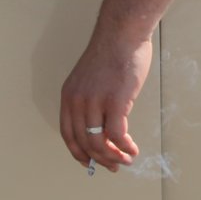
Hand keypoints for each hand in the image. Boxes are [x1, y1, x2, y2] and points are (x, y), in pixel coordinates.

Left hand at [59, 33, 149, 172]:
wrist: (122, 33)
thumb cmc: (111, 52)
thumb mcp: (89, 78)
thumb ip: (90, 99)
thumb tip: (101, 126)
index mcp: (69, 96)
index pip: (68, 134)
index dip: (78, 152)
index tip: (90, 162)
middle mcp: (78, 101)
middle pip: (84, 142)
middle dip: (100, 159)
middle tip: (114, 166)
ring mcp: (95, 102)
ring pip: (100, 143)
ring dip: (114, 157)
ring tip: (126, 160)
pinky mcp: (115, 101)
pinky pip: (117, 135)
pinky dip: (125, 147)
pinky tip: (132, 149)